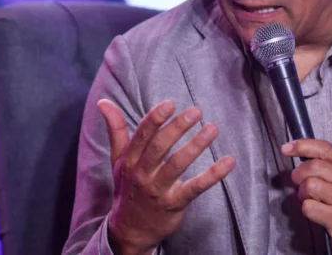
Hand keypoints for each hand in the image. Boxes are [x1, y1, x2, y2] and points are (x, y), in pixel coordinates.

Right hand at [98, 99, 235, 254]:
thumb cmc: (128, 187)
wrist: (129, 230)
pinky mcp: (175, 203)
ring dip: (196, 145)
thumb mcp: (118, 159)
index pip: (141, 136)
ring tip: (212, 129)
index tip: (170, 104)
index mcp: (129, 160)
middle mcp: (141, 174)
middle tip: (195, 111)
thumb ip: (116, 130)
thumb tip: (103, 102)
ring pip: (177, 165)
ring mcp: (158, 190)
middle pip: (159, 147)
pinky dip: (213, 175)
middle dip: (177, 128)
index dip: (154, 119)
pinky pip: (195, 188)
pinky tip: (228, 161)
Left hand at [282, 139, 331, 254]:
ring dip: (303, 195)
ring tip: (311, 201)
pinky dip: (306, 211)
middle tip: (299, 185)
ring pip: (310, 186)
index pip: (325, 149)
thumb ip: (329, 170)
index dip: (303, 145)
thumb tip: (301, 158)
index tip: (287, 148)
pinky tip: (316, 214)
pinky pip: (309, 207)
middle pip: (314, 166)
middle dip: (299, 175)